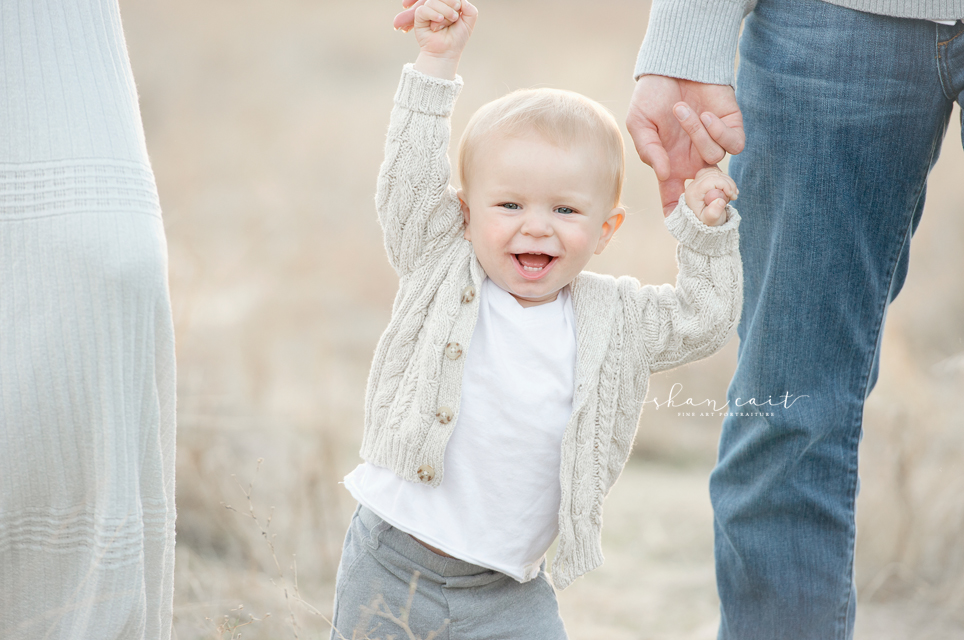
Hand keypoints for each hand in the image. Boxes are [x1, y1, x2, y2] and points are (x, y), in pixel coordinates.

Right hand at [394, 0, 477, 78]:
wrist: (447, 52)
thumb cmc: (457, 38)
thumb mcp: (469, 22)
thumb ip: (470, 9)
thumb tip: (460, 0)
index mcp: (447, 3)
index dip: (455, 1)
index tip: (459, 11)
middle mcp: (437, 5)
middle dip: (451, 4)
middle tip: (454, 18)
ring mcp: (428, 10)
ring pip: (432, 1)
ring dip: (444, 11)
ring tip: (447, 23)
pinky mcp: (419, 18)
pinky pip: (423, 10)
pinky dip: (433, 14)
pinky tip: (439, 21)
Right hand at [627, 75, 743, 215]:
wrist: (676, 64)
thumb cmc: (653, 94)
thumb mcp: (639, 123)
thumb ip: (648, 149)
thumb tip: (665, 174)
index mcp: (671, 163)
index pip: (675, 195)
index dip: (676, 211)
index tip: (674, 223)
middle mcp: (694, 158)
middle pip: (705, 191)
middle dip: (707, 198)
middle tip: (707, 199)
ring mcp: (713, 144)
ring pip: (714, 159)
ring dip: (697, 134)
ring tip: (683, 111)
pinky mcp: (731, 128)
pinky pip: (733, 144)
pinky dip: (718, 132)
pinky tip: (705, 114)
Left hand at [684, 166, 737, 225]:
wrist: (704, 221)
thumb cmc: (708, 222)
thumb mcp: (710, 221)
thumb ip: (713, 213)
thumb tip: (720, 201)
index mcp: (693, 193)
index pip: (711, 180)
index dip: (725, 185)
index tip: (733, 195)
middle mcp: (693, 185)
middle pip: (714, 174)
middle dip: (728, 184)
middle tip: (734, 196)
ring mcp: (697, 181)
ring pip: (715, 172)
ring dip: (727, 181)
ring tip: (731, 195)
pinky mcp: (702, 178)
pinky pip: (715, 172)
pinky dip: (724, 178)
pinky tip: (728, 189)